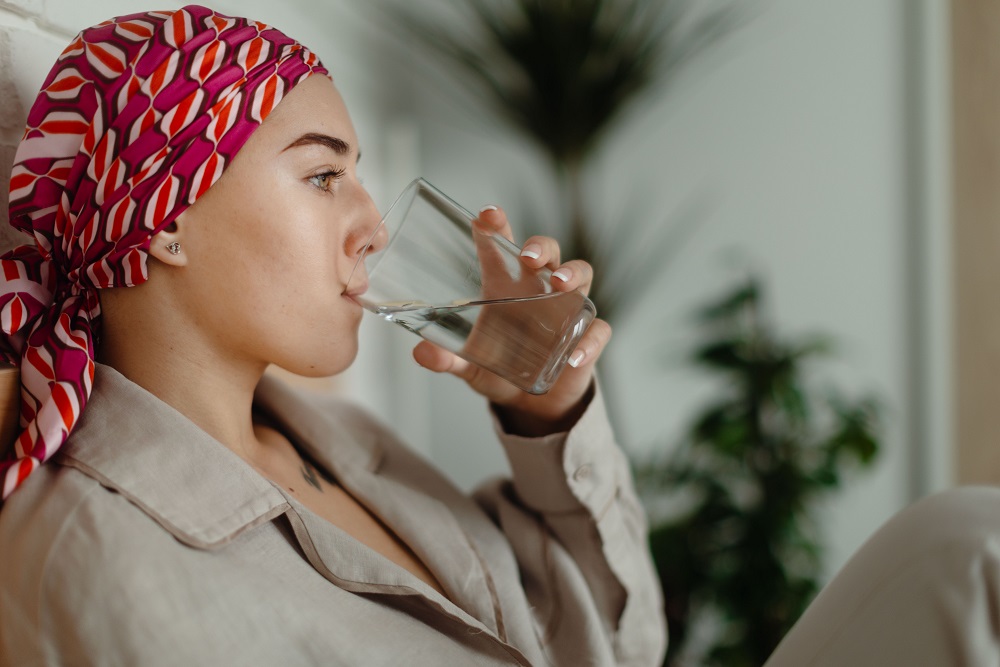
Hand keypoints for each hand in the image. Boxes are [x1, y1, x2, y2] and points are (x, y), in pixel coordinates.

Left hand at [412, 205, 611, 435]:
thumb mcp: (468, 365)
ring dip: (574, 273)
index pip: (503, 245)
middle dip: (541, 247)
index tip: (487, 215)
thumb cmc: (499, 367)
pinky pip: (597, 330)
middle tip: (529, 256)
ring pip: (582, 274)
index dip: (497, 225)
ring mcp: (567, 310)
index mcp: (506, 285)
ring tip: (562, 283)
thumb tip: (422, 353)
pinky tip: (574, 355)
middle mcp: (540, 289)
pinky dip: (590, 340)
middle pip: (549, 252)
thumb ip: (447, 358)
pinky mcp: (586, 337)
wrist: (530, 403)